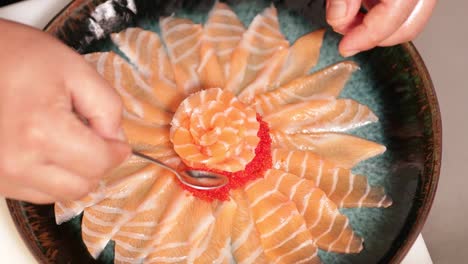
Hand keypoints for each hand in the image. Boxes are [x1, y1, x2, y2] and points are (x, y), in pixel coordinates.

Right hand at [0, 20, 129, 203]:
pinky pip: (33, 192)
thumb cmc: (18, 57)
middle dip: (96, 164)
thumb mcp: (75, 70)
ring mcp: (1, 175)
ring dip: (71, 173)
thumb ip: (107, 106)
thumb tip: (116, 140)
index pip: (98, 164)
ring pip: (58, 194)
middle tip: (92, 138)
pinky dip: (48, 175)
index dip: (116, 152)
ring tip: (62, 139)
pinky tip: (43, 148)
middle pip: (81, 187)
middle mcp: (16, 162)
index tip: (118, 142)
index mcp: (41, 133)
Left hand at [326, 0, 436, 56]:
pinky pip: (406, 8)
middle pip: (407, 28)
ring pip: (408, 20)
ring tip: (350, 17)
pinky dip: (383, 12)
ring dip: (377, 26)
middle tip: (347, 35)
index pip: (389, 22)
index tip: (344, 48)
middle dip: (373, 38)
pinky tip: (363, 6)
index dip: (363, 39)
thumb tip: (339, 21)